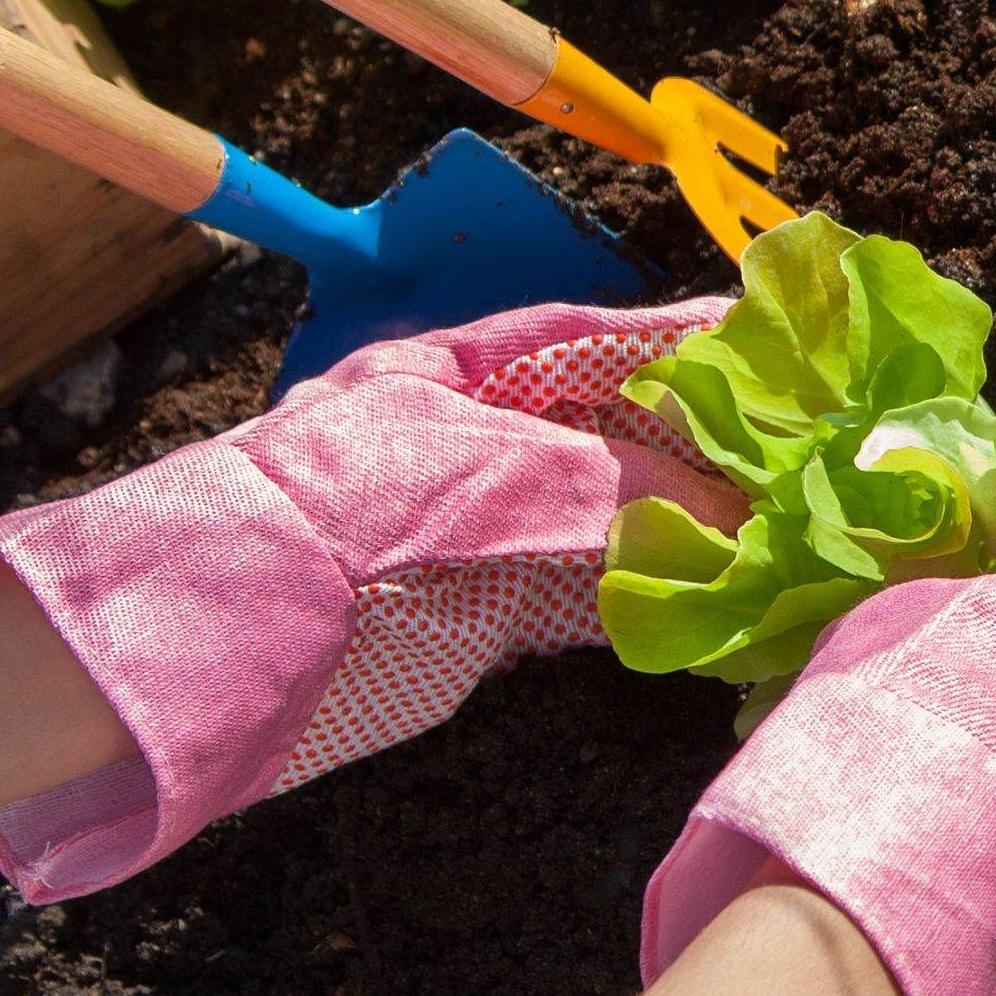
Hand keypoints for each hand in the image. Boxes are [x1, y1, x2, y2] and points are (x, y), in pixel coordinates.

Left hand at [0, 298, 744, 902]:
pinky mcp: (476, 621)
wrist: (177, 659)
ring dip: (701, 523)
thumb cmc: (301, 528)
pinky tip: (722, 598)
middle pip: (617, 427)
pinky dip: (658, 597)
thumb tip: (720, 496)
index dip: (690, 337)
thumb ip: (595, 480)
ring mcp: (478, 533)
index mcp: (456, 372)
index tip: (788, 337)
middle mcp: (476, 443)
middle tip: (818, 450)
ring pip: (615, 516)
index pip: (597, 337)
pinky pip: (589, 598)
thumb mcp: (462, 478)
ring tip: (798, 524)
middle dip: (713, 436)